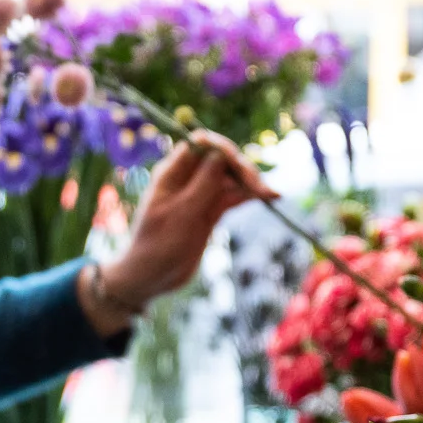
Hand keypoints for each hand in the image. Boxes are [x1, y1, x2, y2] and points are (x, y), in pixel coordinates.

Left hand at [77, 129, 276, 336]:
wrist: (151, 277)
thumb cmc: (158, 246)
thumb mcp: (181, 215)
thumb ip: (202, 185)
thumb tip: (222, 154)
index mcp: (172, 172)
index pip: (201, 144)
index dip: (224, 148)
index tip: (240, 166)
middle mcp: (186, 178)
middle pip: (221, 159)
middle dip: (242, 169)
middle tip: (260, 188)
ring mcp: (199, 195)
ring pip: (230, 178)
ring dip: (249, 183)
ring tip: (271, 195)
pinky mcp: (209, 211)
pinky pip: (232, 196)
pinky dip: (248, 196)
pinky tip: (267, 197)